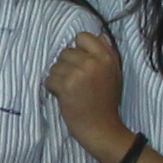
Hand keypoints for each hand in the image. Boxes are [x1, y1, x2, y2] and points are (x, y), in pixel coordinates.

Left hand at [45, 25, 132, 161]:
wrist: (101, 128)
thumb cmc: (105, 101)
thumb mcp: (113, 74)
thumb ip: (106, 53)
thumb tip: (98, 34)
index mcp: (107, 57)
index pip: (82, 37)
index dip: (77, 49)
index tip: (80, 62)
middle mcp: (93, 62)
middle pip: (65, 52)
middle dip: (66, 66)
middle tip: (76, 82)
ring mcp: (79, 73)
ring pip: (55, 66)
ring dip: (58, 78)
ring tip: (70, 90)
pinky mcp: (66, 86)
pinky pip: (49, 79)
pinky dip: (52, 88)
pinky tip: (64, 97)